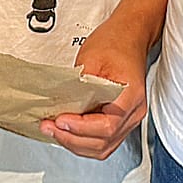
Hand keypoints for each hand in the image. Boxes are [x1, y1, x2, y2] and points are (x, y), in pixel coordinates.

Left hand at [43, 22, 147, 159]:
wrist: (130, 35)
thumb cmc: (115, 42)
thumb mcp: (92, 58)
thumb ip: (78, 85)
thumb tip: (60, 105)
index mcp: (130, 96)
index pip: (106, 126)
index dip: (80, 128)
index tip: (60, 120)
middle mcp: (133, 112)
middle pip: (103, 142)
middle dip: (72, 139)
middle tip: (50, 127)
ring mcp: (129, 118)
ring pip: (103, 147)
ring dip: (76, 143)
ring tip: (55, 131)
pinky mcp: (121, 120)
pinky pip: (103, 140)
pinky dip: (84, 141)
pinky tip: (68, 132)